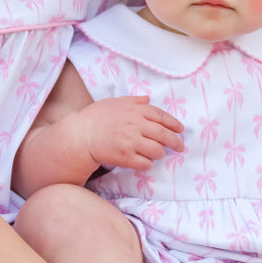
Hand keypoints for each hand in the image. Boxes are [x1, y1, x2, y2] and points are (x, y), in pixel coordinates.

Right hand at [64, 95, 184, 171]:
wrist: (80, 135)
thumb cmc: (97, 116)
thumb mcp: (115, 102)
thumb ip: (134, 101)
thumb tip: (147, 99)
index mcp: (136, 111)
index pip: (162, 117)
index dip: (174, 124)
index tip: (181, 130)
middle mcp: (136, 126)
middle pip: (164, 135)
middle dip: (176, 142)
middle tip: (180, 147)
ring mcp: (131, 142)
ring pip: (157, 151)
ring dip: (160, 153)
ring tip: (157, 153)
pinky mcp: (125, 157)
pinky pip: (145, 163)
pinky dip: (148, 163)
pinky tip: (145, 161)